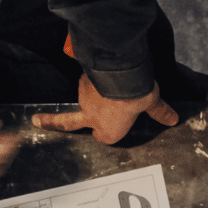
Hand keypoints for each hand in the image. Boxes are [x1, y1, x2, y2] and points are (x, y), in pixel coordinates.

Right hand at [31, 73, 178, 143]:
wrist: (123, 73)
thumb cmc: (135, 95)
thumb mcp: (151, 103)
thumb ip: (159, 111)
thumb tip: (172, 118)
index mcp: (108, 132)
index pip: (102, 136)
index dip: (108, 131)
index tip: (114, 125)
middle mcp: (92, 118)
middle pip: (71, 122)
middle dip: (51, 123)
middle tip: (35, 121)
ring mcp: (84, 99)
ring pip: (84, 99)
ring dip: (90, 94)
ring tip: (107, 85)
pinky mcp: (83, 81)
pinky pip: (87, 82)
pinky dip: (93, 78)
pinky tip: (103, 71)